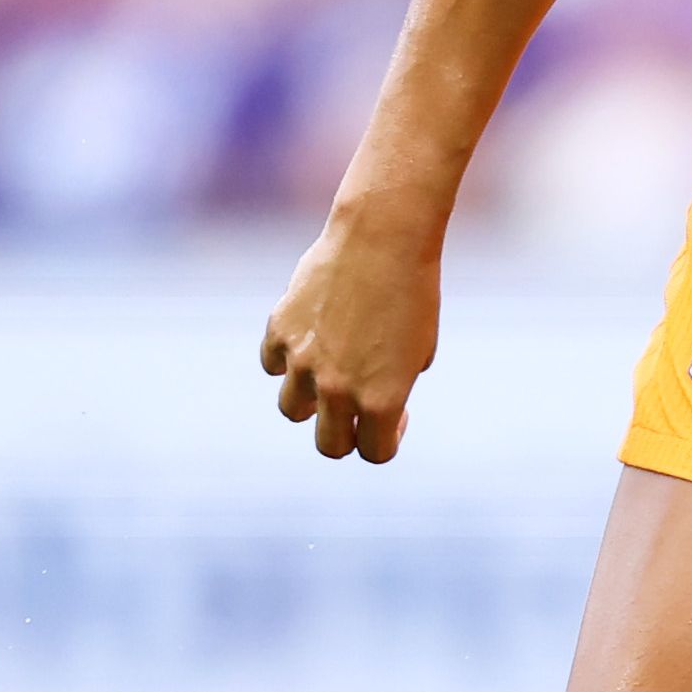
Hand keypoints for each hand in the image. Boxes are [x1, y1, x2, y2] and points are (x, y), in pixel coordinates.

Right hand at [262, 212, 444, 461]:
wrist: (382, 238)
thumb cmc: (413, 292)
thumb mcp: (419, 349)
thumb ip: (393, 385)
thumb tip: (369, 403)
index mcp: (381, 400)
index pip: (374, 453)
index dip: (387, 438)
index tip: (396, 414)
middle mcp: (338, 389)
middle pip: (329, 445)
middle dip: (345, 432)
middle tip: (357, 407)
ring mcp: (303, 362)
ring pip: (292, 409)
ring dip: (310, 401)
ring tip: (329, 373)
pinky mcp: (280, 331)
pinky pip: (272, 364)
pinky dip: (286, 359)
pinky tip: (309, 339)